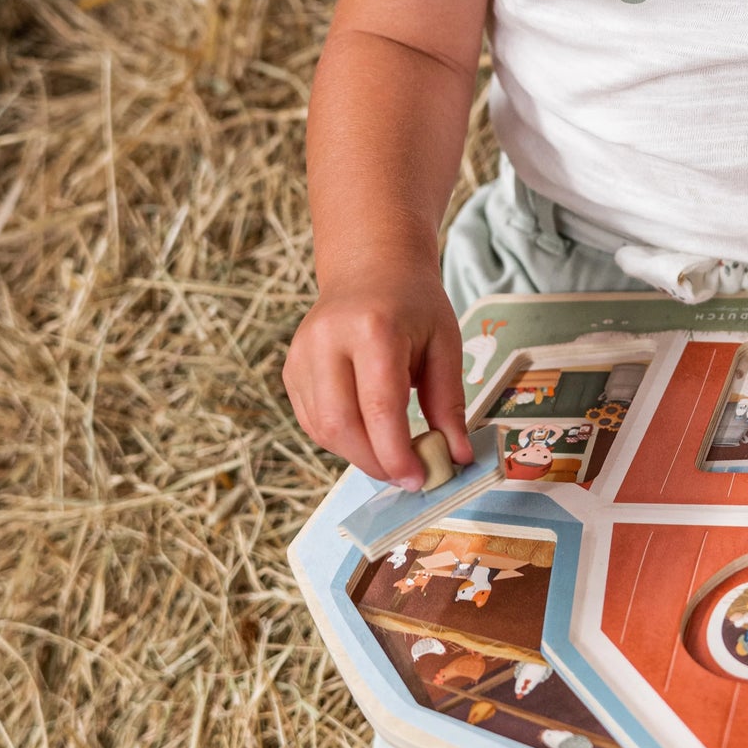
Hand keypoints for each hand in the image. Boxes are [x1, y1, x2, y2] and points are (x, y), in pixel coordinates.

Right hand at [282, 267, 476, 488]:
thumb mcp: (445, 344)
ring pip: (322, 428)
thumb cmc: (414, 304)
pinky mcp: (291, 369)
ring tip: (392, 452)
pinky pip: (312, 421)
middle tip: (406, 476)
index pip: (379, 407)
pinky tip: (368, 433)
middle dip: (375, 462)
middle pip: (340, 424)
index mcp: (372, 328)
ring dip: (358, 454)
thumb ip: (449, 403)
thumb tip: (456, 457)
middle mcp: (327, 340)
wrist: (371, 268)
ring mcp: (301, 354)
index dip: (397, 453)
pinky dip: (342, 439)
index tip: (419, 479)